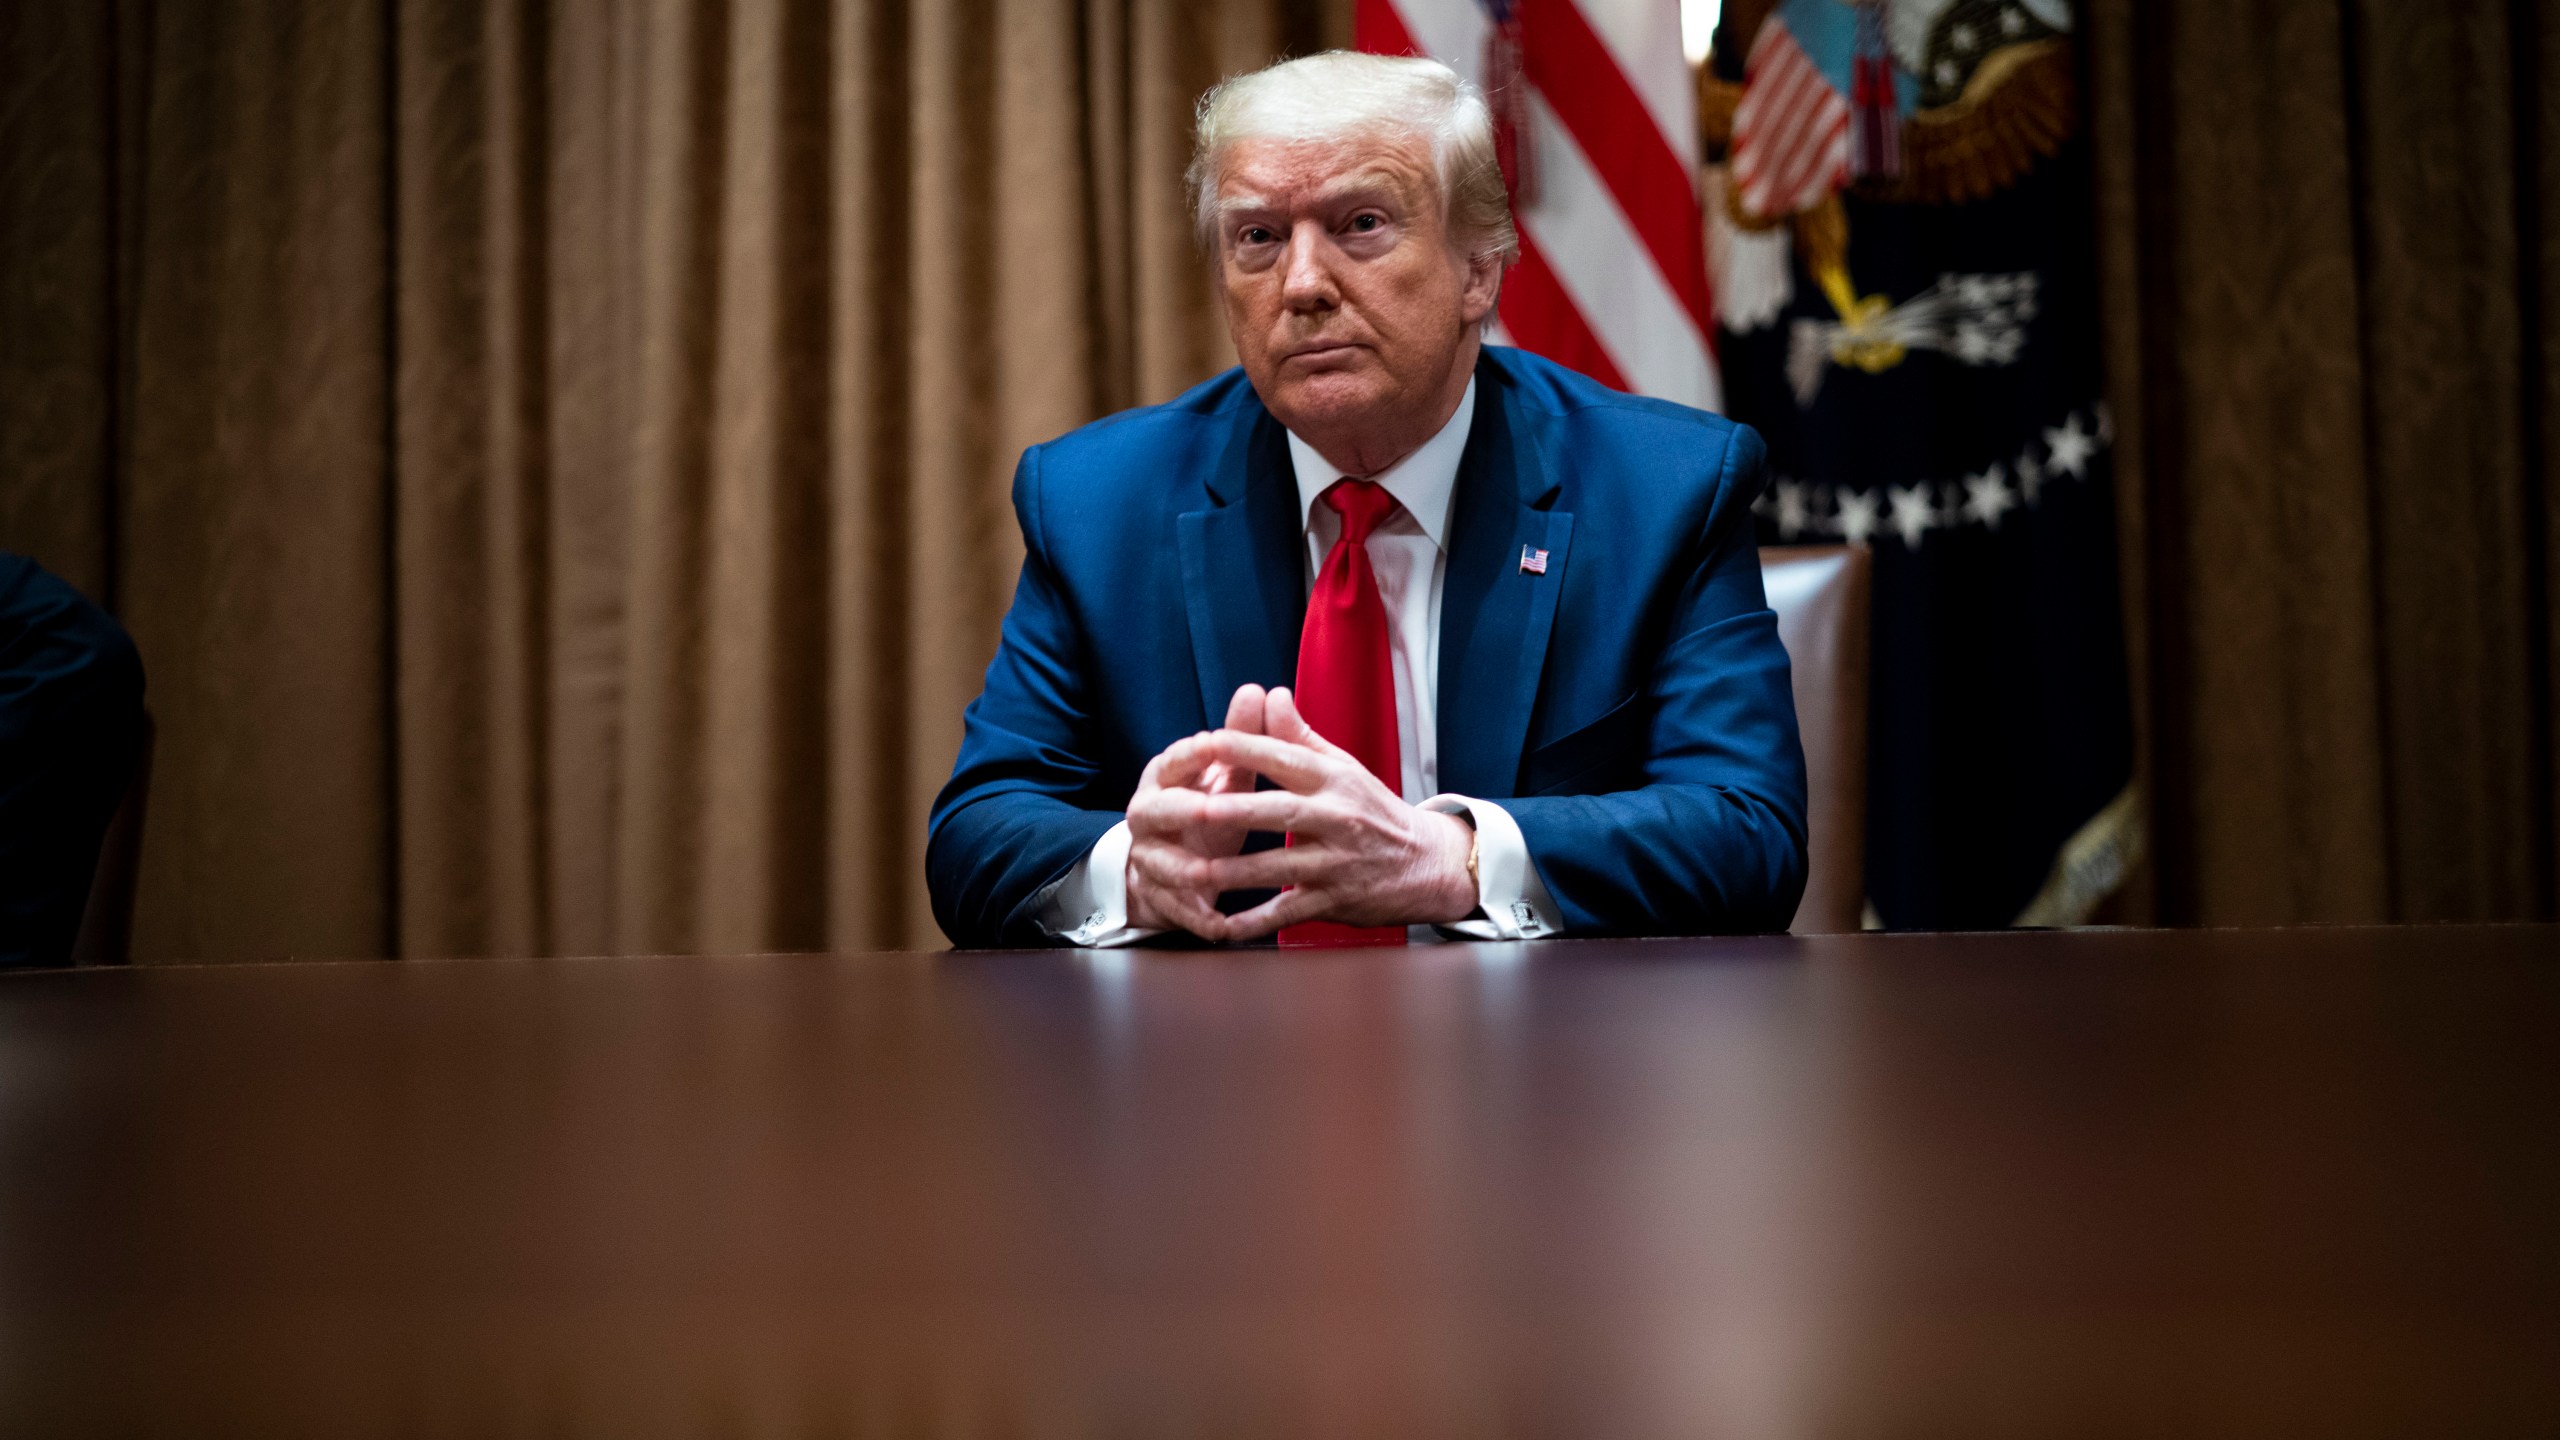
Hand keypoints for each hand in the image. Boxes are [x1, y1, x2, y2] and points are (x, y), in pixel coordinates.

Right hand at [1124, 684, 1271, 936]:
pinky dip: (1197, 918)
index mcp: (1163, 780)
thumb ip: (1242, 737)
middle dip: (1183, 810)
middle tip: (1211, 809)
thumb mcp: (1225, 775)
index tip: (1216, 744)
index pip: (1172, 760)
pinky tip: (1221, 925)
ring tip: (1211, 874)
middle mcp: (1147, 816)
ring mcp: (1148, 859)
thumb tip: (1258, 689)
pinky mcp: (1158, 897)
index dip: (1191, 753)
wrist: (1175, 868)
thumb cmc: (1208, 810)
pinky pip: (1175, 910)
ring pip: (1161, 865)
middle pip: (1155, 811)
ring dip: (1186, 870)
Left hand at [1180, 687, 1477, 940]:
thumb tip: (1270, 694)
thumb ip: (1300, 736)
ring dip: (1234, 873)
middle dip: (1236, 811)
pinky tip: (1222, 927)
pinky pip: (1289, 913)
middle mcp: (1336, 818)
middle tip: (1193, 809)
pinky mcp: (1335, 900)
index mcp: (1334, 780)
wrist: (1428, 865)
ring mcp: (1336, 863)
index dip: (1245, 749)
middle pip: (1280, 812)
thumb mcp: (1344, 768)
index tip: (1206, 742)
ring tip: (1192, 872)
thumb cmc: (1375, 811)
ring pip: (1279, 867)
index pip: (1285, 758)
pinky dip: (1256, 922)